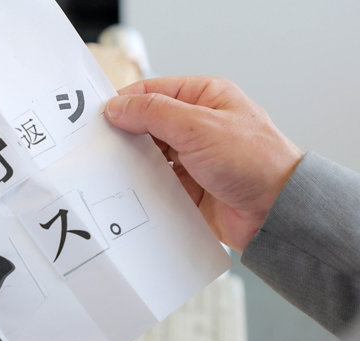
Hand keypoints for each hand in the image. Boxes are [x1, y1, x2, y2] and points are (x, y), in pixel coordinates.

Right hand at [105, 76, 302, 250]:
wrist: (276, 213)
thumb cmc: (255, 162)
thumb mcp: (199, 127)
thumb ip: (154, 113)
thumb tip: (117, 107)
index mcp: (204, 98)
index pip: (153, 92)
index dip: (125, 103)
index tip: (99, 119)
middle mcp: (197, 125)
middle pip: (146, 125)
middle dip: (124, 136)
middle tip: (99, 148)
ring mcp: (192, 157)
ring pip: (148, 156)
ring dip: (133, 164)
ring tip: (111, 172)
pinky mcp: (188, 187)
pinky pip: (155, 183)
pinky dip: (142, 187)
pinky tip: (129, 191)